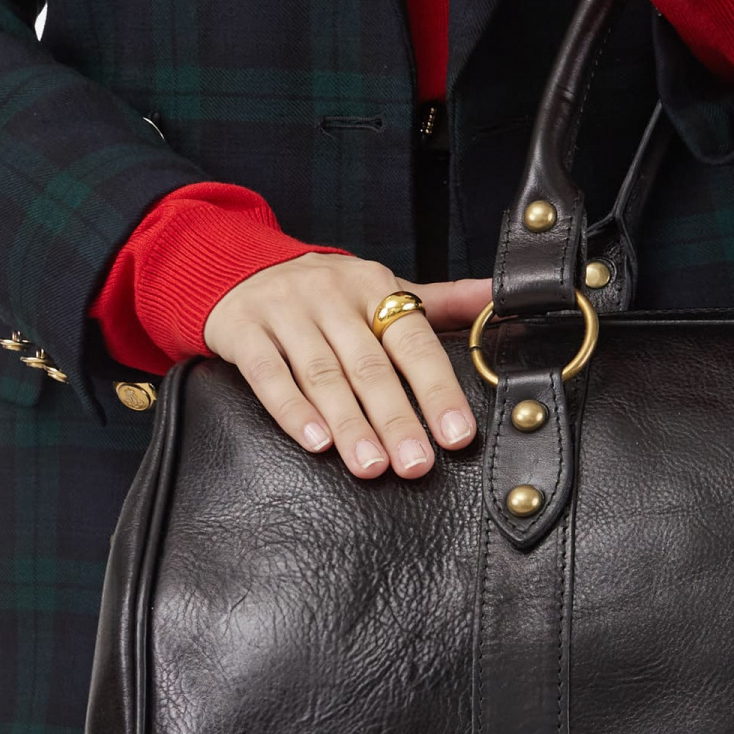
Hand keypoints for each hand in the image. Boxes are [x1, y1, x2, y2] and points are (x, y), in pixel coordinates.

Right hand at [203, 253, 492, 480]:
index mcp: (374, 287)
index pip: (414, 342)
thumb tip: (498, 298)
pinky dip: (292, 410)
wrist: (236, 267)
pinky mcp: (242, 330)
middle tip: (415, 465)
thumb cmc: (325, 293)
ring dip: (350, 424)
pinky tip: (315, 443)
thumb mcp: (380, 289)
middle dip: (396, 419)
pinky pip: (267, 374)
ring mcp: (285, 311)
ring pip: (322, 374)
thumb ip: (441, 300)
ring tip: (371, 466)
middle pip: (370, 365)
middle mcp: (332, 295)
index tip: (457, 435)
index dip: (437, 389)